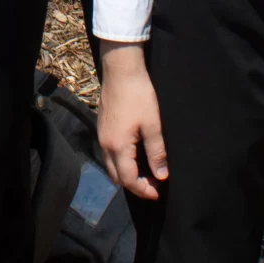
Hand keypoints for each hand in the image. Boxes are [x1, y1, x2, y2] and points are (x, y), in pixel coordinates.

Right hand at [95, 42, 167, 199]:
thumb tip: (162, 176)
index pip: (128, 179)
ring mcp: (101, 135)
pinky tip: (135, 155)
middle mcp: (105, 144)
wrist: (121, 70)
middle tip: (153, 184)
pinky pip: (109, 154)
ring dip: (126, 173)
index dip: (143, 189)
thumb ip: (157, 153)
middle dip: (134, 184)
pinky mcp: (102, 127)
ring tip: (146, 172)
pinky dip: (121, 161)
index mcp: (118, 146)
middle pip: (116, 176)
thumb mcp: (153, 125)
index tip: (158, 192)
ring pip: (111, 165)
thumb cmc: (139, 95)